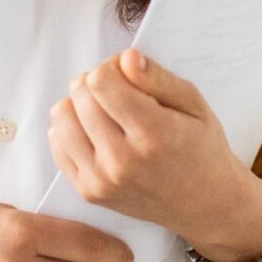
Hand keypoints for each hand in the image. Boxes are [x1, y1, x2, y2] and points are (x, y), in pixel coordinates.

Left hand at [48, 50, 261, 257]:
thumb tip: (126, 58)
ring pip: (62, 119)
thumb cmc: (202, 148)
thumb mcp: (194, 104)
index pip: (101, 82)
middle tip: (118, 90)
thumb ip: (158, 78)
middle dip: (95, 82)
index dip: (112, 67)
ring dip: (78, 104)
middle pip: (80, 96)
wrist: (204, 204)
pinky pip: (57, 145)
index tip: (127, 74)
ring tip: (104, 109)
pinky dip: (70, 129)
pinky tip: (94, 130)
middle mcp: (123, 160)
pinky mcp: (89, 192)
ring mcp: (102, 180)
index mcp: (154, 134)